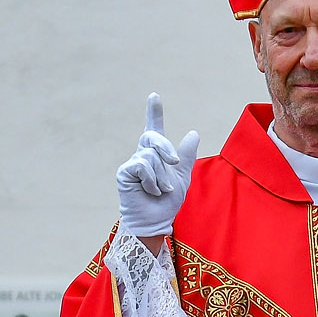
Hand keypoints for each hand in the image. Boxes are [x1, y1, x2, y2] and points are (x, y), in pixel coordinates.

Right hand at [114, 93, 199, 238]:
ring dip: (162, 176)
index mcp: (156, 154)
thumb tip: (193, 132)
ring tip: (160, 190)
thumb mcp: (182, 176)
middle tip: (175, 164)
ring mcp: (132, 163)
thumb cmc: (167, 202)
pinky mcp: (124, 172)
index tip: (154, 95)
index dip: (154, 112)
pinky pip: (142, 166)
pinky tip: (150, 192)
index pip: (154, 128)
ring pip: (151, 156)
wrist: (157, 221)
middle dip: (167, 150)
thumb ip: (187, 155)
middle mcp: (142, 155)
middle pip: (154, 138)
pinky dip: (152, 181)